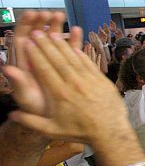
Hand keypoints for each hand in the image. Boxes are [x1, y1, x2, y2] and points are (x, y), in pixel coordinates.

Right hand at [4, 19, 131, 142]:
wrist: (110, 133)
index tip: (27, 43)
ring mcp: (90, 81)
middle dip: (46, 45)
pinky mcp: (102, 81)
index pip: (44, 69)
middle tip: (37, 32)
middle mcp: (75, 84)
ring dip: (62, 45)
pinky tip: (74, 46)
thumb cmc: (80, 132)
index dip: (35, 55)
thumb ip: (31, 122)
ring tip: (52, 33)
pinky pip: (89, 63)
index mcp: (60, 94)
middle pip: (58, 60)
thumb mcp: (53, 131)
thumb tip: (12, 115)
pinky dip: (80, 54)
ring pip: (73, 59)